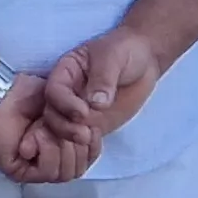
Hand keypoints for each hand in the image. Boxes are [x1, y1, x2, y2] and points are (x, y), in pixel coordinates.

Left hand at [0, 72, 90, 183]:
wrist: (1, 93)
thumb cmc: (30, 96)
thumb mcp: (66, 106)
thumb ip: (82, 124)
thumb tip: (89, 137)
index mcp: (64, 149)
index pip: (88, 160)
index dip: (91, 144)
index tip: (88, 126)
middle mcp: (51, 162)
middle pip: (78, 169)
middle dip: (75, 143)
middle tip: (63, 122)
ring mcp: (34, 170)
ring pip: (64, 173)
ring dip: (58, 145)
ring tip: (44, 126)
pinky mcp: (19, 172)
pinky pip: (46, 172)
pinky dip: (45, 150)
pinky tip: (35, 135)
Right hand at [39, 26, 172, 149]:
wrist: (144, 61)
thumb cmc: (124, 51)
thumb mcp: (113, 57)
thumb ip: (104, 78)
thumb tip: (96, 103)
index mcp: (64, 73)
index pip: (54, 92)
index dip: (64, 104)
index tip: (83, 113)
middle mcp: (66, 94)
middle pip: (53, 115)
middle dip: (65, 127)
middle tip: (85, 134)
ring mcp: (78, 111)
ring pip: (63, 130)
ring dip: (72, 138)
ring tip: (90, 139)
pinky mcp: (93, 124)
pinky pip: (82, 138)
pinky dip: (85, 145)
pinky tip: (95, 144)